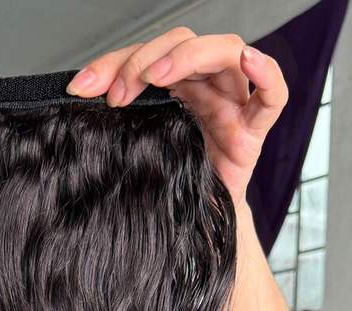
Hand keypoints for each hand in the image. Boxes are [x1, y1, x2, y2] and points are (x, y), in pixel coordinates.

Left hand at [67, 29, 287, 206]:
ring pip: (225, 52)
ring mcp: (231, 104)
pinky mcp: (252, 132)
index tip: (82, 88)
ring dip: (188, 56)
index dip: (112, 64)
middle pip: (183, 43)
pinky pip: (274, 95)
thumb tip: (77, 97)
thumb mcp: (134, 148)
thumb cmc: (167, 185)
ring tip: (158, 75)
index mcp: (174, 86)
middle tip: (118, 94)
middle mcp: (204, 86)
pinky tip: (247, 61)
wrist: (191, 226)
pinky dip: (266, 72)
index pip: (146, 56)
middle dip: (145, 60)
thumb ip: (117, 121)